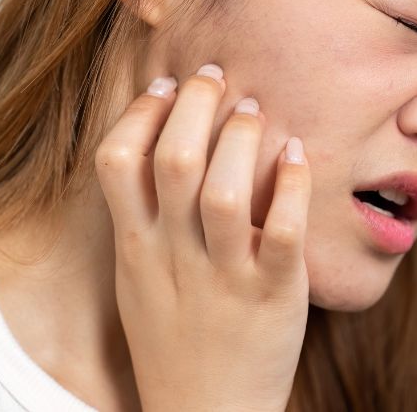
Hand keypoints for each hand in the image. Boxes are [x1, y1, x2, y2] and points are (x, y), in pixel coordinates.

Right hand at [94, 63, 310, 411]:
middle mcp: (173, 258)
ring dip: (240, 138)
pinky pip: (283, 231)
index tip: (166, 84)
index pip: (117, 162)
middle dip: (195, 106)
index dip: (140, 112)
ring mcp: (224, 277)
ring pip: (225, 191)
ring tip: (254, 108)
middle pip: (174, 161)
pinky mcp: (274, 294)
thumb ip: (146, 221)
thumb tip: (164, 149)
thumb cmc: (177, 340)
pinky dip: (291, 186)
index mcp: (136, 250)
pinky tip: (299, 155)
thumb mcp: (141, 280)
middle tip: (216, 76)